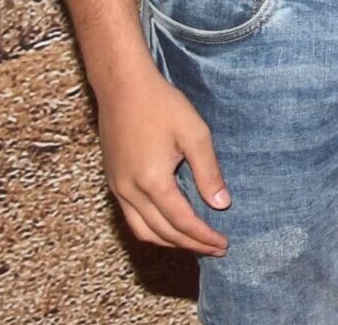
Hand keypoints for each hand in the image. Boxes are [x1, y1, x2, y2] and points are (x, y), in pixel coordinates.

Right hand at [95, 66, 228, 254]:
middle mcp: (129, 191)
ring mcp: (117, 187)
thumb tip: (221, 204)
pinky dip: (152, 228)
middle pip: (162, 232)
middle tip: (215, 249)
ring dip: (169, 241)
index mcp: (152, 181)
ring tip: (195, 242)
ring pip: (142, 230)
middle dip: (190, 244)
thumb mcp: (195, 134)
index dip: (203, 237)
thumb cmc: (163, 106)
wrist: (123, 88)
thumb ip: (208, 172)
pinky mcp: (113, 181)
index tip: (223, 244)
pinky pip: (131, 217)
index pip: (182, 222)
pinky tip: (170, 223)